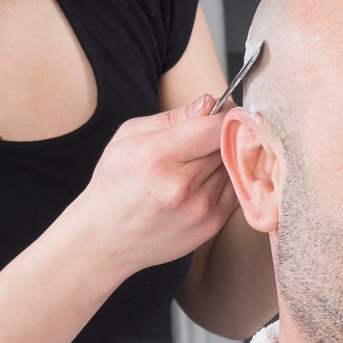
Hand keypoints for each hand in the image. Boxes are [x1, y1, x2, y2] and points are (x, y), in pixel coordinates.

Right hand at [69, 95, 237, 277]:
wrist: (106, 239)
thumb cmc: (115, 183)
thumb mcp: (128, 137)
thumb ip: (173, 117)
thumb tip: (209, 103)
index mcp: (157, 157)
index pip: (214, 126)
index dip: (223, 113)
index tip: (220, 110)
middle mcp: (181, 185)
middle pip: (228, 144)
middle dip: (223, 134)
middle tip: (206, 134)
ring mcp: (200, 209)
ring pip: (234, 166)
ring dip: (223, 158)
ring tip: (197, 161)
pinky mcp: (211, 225)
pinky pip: (236, 188)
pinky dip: (225, 179)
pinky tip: (202, 180)